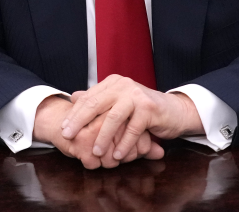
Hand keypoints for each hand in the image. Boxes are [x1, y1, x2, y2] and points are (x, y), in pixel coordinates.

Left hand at [34, 95, 161, 168]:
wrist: (175, 111)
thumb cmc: (143, 110)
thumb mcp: (118, 103)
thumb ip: (98, 99)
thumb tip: (73, 97)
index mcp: (112, 83)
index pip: (88, 98)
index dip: (74, 113)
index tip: (63, 127)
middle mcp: (122, 85)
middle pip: (95, 104)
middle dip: (79, 122)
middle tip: (68, 136)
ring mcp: (136, 95)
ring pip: (113, 118)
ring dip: (103, 137)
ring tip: (96, 152)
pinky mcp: (149, 108)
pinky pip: (132, 129)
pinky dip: (124, 144)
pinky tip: (118, 156)